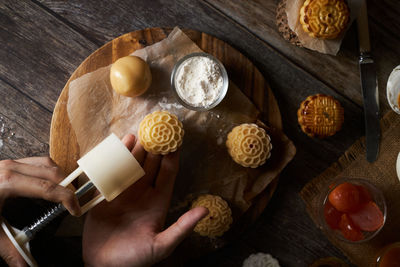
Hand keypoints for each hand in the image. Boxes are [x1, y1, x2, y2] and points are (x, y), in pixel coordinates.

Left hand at [0, 157, 79, 266]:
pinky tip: (48, 186)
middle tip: (73, 204)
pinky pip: (37, 162)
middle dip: (67, 186)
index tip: (76, 209)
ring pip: (46, 163)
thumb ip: (9, 250)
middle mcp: (11, 168)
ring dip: (60, 177)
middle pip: (52, 172)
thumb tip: (26, 266)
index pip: (48, 188)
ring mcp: (9, 163)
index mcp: (8, 182)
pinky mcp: (7, 163)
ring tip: (64, 193)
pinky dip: (49, 173)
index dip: (67, 198)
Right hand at [82, 134, 207, 266]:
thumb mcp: (162, 245)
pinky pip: (112, 173)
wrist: (105, 266)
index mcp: (158, 201)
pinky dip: (114, 160)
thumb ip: (182, 227)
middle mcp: (143, 193)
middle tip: (156, 127)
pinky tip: (116, 148)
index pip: (168, 173)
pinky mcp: (107, 195)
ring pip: (132, 165)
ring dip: (135, 149)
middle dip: (154, 146)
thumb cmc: (135, 259)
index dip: (172, 156)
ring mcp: (125, 192)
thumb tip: (205, 211)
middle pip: (150, 164)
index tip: (176, 140)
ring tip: (138, 132)